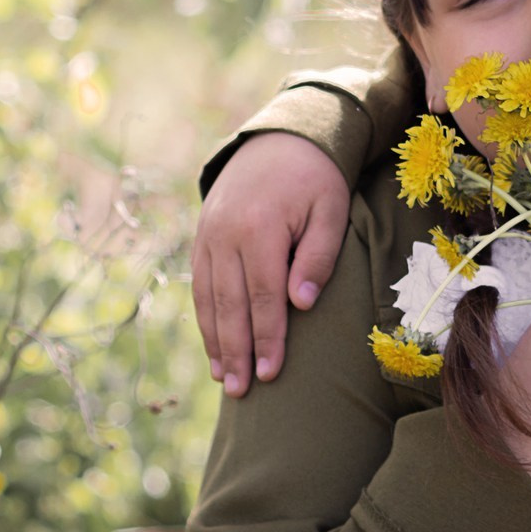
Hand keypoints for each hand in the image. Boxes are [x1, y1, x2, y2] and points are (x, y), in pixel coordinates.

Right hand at [192, 134, 351, 394]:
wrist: (278, 139)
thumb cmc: (315, 179)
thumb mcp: (330, 209)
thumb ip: (318, 256)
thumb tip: (302, 303)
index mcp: (259, 227)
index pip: (264, 296)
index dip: (268, 338)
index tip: (273, 374)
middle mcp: (226, 234)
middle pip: (231, 304)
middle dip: (237, 351)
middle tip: (243, 392)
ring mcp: (208, 236)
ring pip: (209, 299)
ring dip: (217, 343)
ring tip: (225, 380)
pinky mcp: (202, 238)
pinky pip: (200, 286)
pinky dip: (206, 319)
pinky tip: (214, 348)